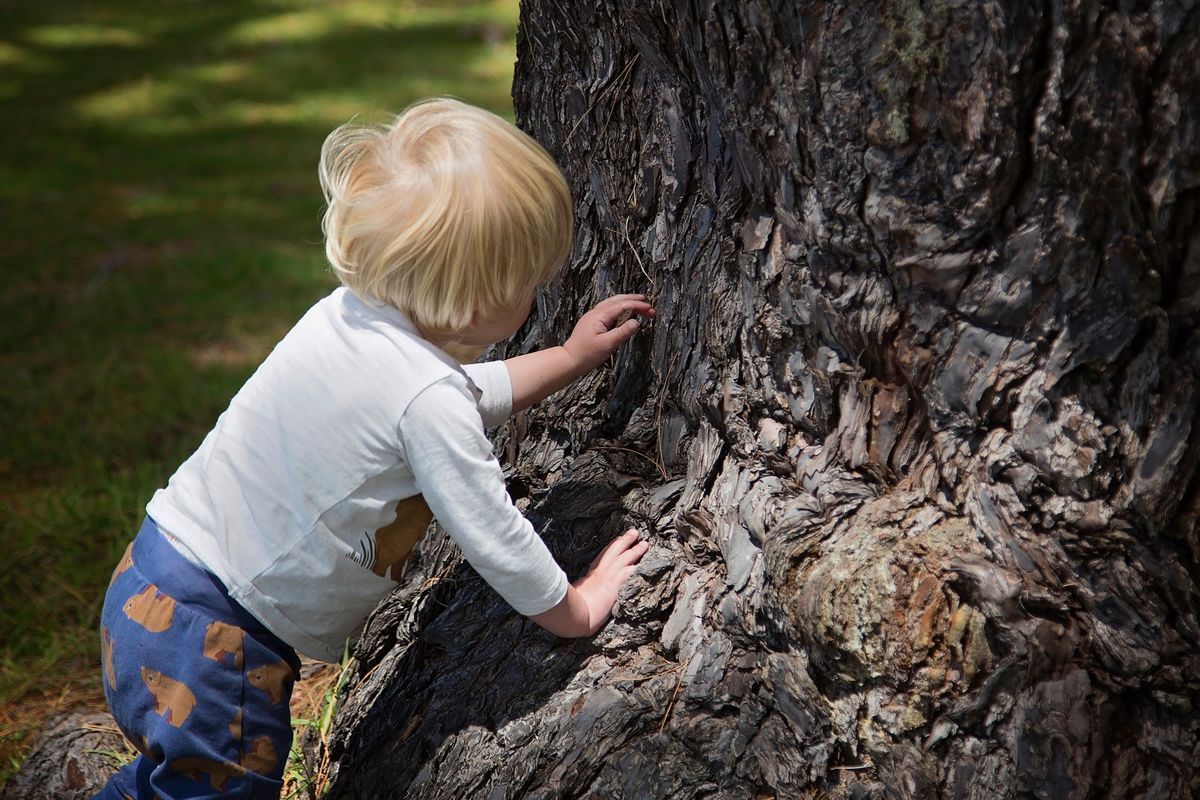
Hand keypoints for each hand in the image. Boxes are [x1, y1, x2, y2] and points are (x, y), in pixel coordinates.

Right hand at [530, 529, 649, 636]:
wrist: (574, 616)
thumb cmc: (570, 610)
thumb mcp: (575, 596)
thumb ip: (580, 592)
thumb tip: (579, 592)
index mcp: (591, 576)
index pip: (603, 557)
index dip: (611, 548)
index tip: (618, 539)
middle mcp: (600, 573)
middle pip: (614, 552)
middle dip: (624, 541)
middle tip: (634, 532)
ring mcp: (608, 578)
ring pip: (625, 558)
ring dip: (635, 551)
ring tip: (644, 544)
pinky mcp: (615, 585)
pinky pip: (630, 573)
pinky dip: (638, 567)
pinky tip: (647, 563)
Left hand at [562, 294, 654, 374]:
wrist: (570, 360)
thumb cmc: (587, 354)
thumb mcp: (607, 345)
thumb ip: (622, 332)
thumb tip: (636, 322)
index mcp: (599, 316)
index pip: (622, 305)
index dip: (637, 306)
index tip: (650, 309)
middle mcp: (595, 312)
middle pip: (617, 301)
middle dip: (634, 301)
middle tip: (649, 305)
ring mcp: (593, 316)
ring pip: (612, 303)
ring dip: (627, 302)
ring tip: (640, 303)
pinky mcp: (593, 322)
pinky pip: (608, 309)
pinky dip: (619, 307)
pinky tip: (624, 311)